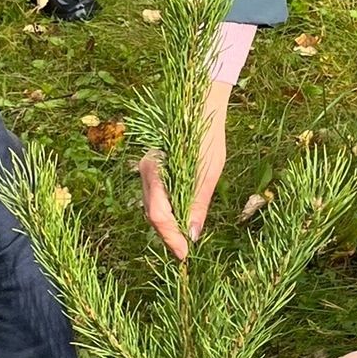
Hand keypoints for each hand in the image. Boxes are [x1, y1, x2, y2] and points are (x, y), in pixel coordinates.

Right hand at [139, 80, 230, 259]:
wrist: (201, 103)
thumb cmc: (208, 132)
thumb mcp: (210, 170)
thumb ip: (199, 202)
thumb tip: (194, 235)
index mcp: (156, 169)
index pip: (158, 214)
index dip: (171, 237)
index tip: (185, 254)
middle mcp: (146, 171)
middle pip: (152, 214)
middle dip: (169, 235)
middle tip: (187, 251)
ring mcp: (147, 170)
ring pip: (153, 207)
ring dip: (169, 225)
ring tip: (186, 240)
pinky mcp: (155, 170)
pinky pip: (157, 197)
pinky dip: (169, 212)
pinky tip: (181, 219)